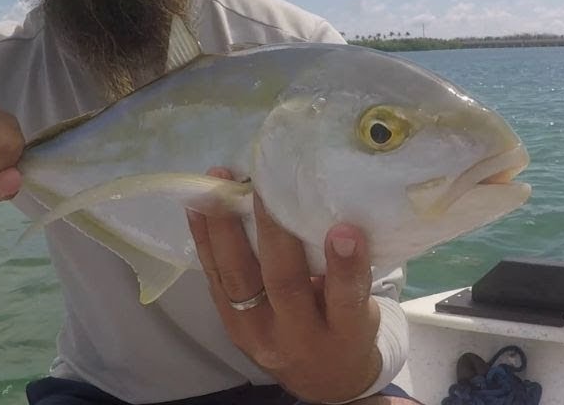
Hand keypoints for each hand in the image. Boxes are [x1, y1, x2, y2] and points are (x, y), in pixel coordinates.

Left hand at [188, 169, 381, 402]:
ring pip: (240, 279)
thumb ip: (350, 274)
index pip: (346, 300)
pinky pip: (216, 279)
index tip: (345, 229)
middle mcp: (299, 337)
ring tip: (218, 184)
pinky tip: (198, 207)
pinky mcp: (231, 326)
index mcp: (345, 333)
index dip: (345, 265)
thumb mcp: (365, 310)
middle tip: (265, 185)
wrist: (321, 380)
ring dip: (225, 228)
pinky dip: (205, 240)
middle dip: (273, 232)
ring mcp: (258, 335)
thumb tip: (331, 211)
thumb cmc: (348, 330)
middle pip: (285, 285)